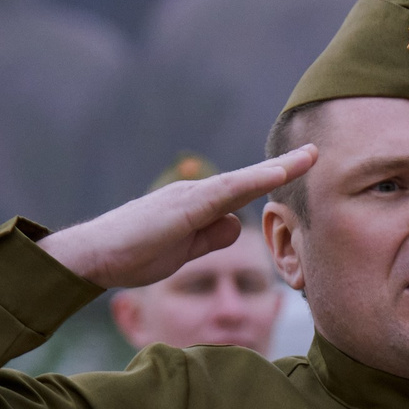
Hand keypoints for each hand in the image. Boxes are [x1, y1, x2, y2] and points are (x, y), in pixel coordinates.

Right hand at [40, 148, 316, 290]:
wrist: (92, 257)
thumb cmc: (132, 254)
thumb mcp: (183, 250)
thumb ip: (210, 237)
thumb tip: (237, 224)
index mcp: (197, 206)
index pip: (243, 190)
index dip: (272, 179)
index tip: (304, 167)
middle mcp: (195, 194)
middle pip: (247, 179)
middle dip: (283, 166)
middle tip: (317, 152)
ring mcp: (187, 198)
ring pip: (239, 182)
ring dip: (274, 170)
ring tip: (308, 158)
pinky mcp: (180, 209)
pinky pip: (222, 194)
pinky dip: (250, 183)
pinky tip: (274, 176)